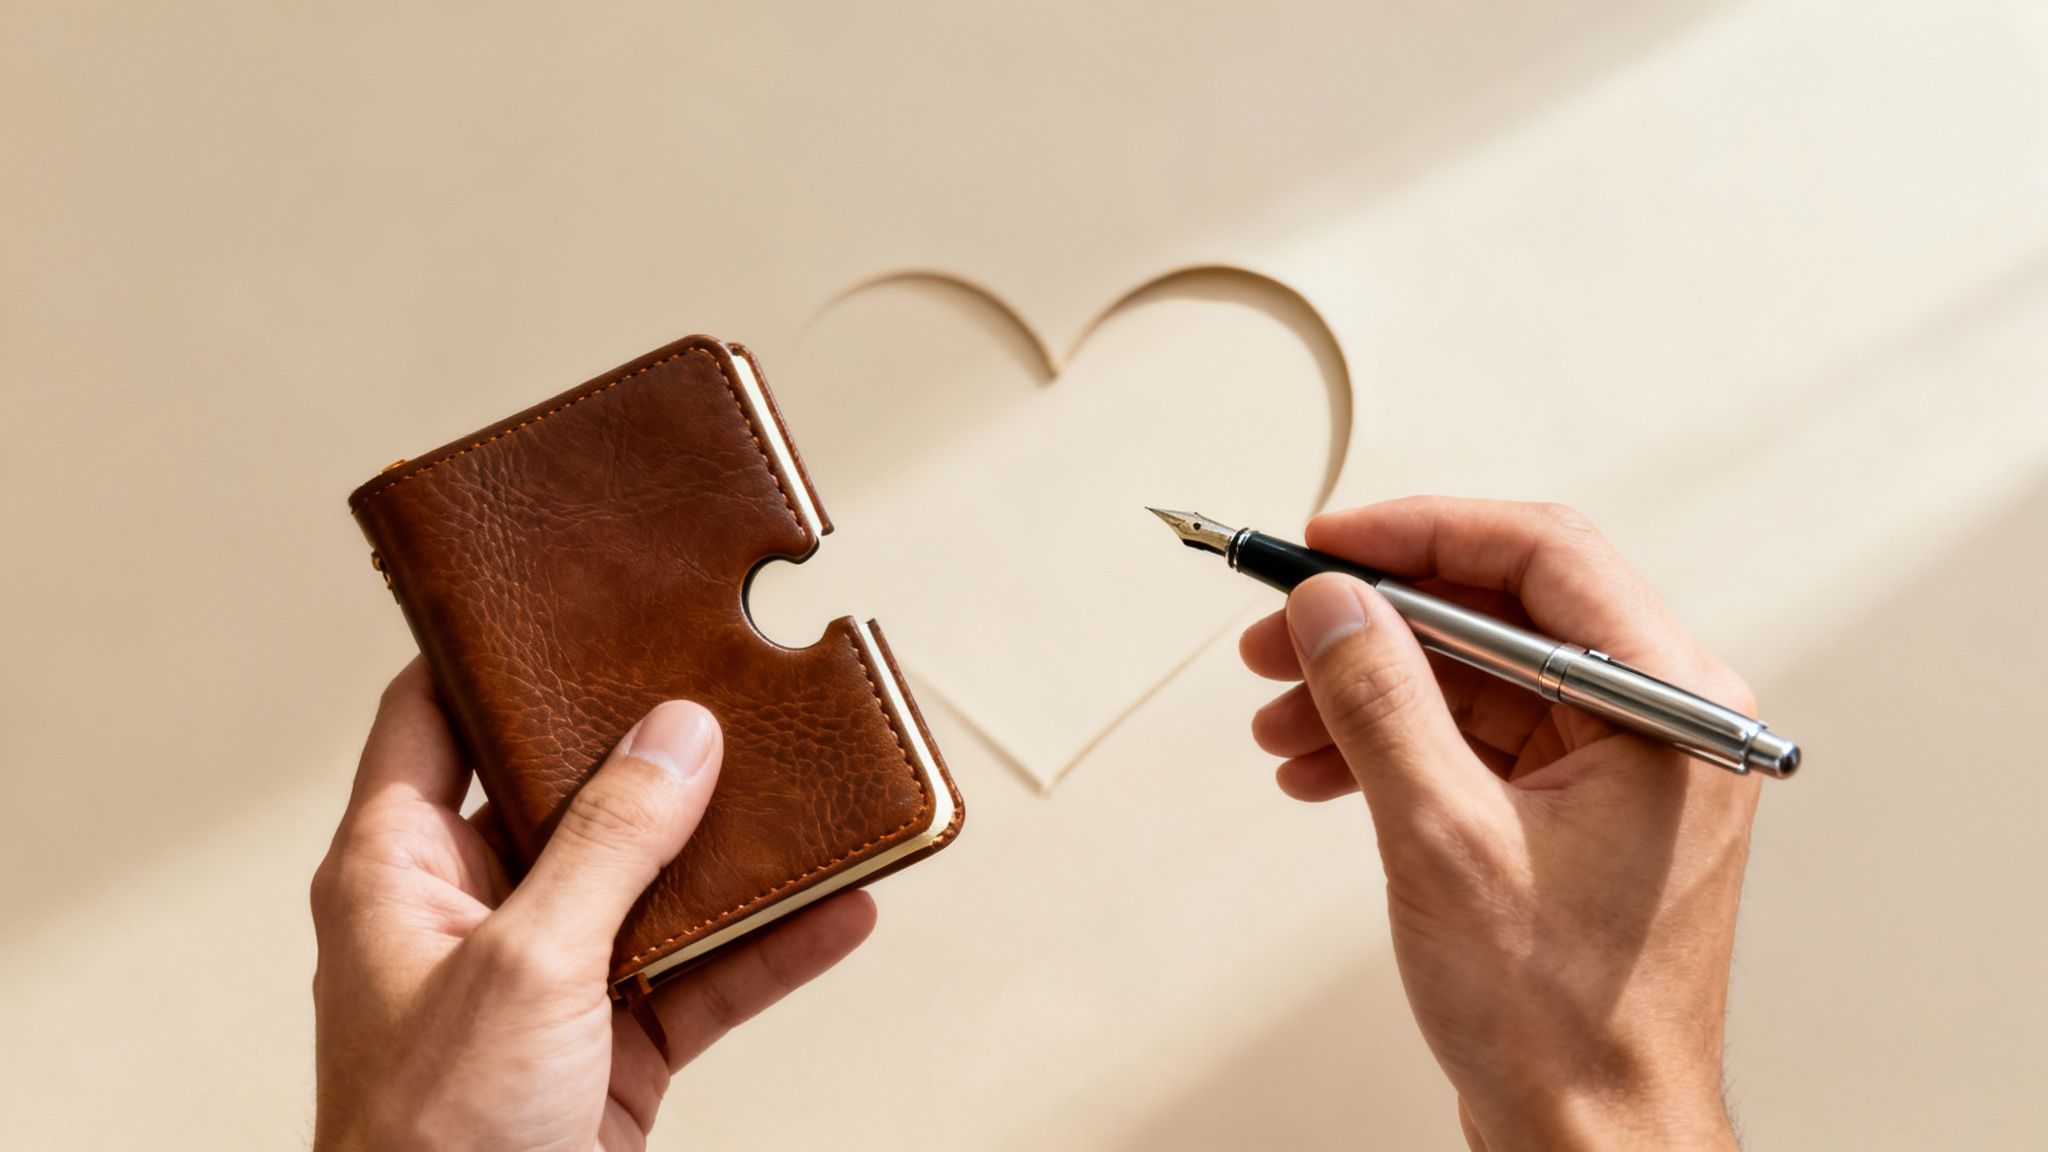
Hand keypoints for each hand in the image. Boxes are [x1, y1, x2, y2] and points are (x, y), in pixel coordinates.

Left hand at [311, 660, 877, 1150]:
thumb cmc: (430, 1143)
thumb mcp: (527, 966)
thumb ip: (608, 846)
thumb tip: (676, 738)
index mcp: (397, 870)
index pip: (430, 720)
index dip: (490, 654)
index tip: (566, 599)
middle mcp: (471, 910)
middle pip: (568, 795)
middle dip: (652, 747)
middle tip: (723, 679)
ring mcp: (547, 978)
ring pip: (653, 884)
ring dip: (733, 850)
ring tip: (810, 790)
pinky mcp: (611, 1045)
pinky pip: (701, 974)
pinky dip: (770, 946)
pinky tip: (840, 908)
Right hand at [1240, 498, 1759, 1150]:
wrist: (1591, 1138)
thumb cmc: (1569, 1024)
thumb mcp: (1446, 840)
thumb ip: (1382, 702)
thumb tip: (1334, 606)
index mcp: (1668, 707)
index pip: (1540, 556)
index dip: (1418, 534)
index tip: (1328, 543)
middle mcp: (1657, 720)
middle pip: (1497, 611)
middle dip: (1374, 621)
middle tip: (1281, 633)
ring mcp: (1617, 765)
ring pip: (1474, 673)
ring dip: (1367, 686)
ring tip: (1280, 717)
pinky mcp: (1573, 806)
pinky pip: (1473, 735)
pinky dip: (1392, 741)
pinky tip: (1321, 767)